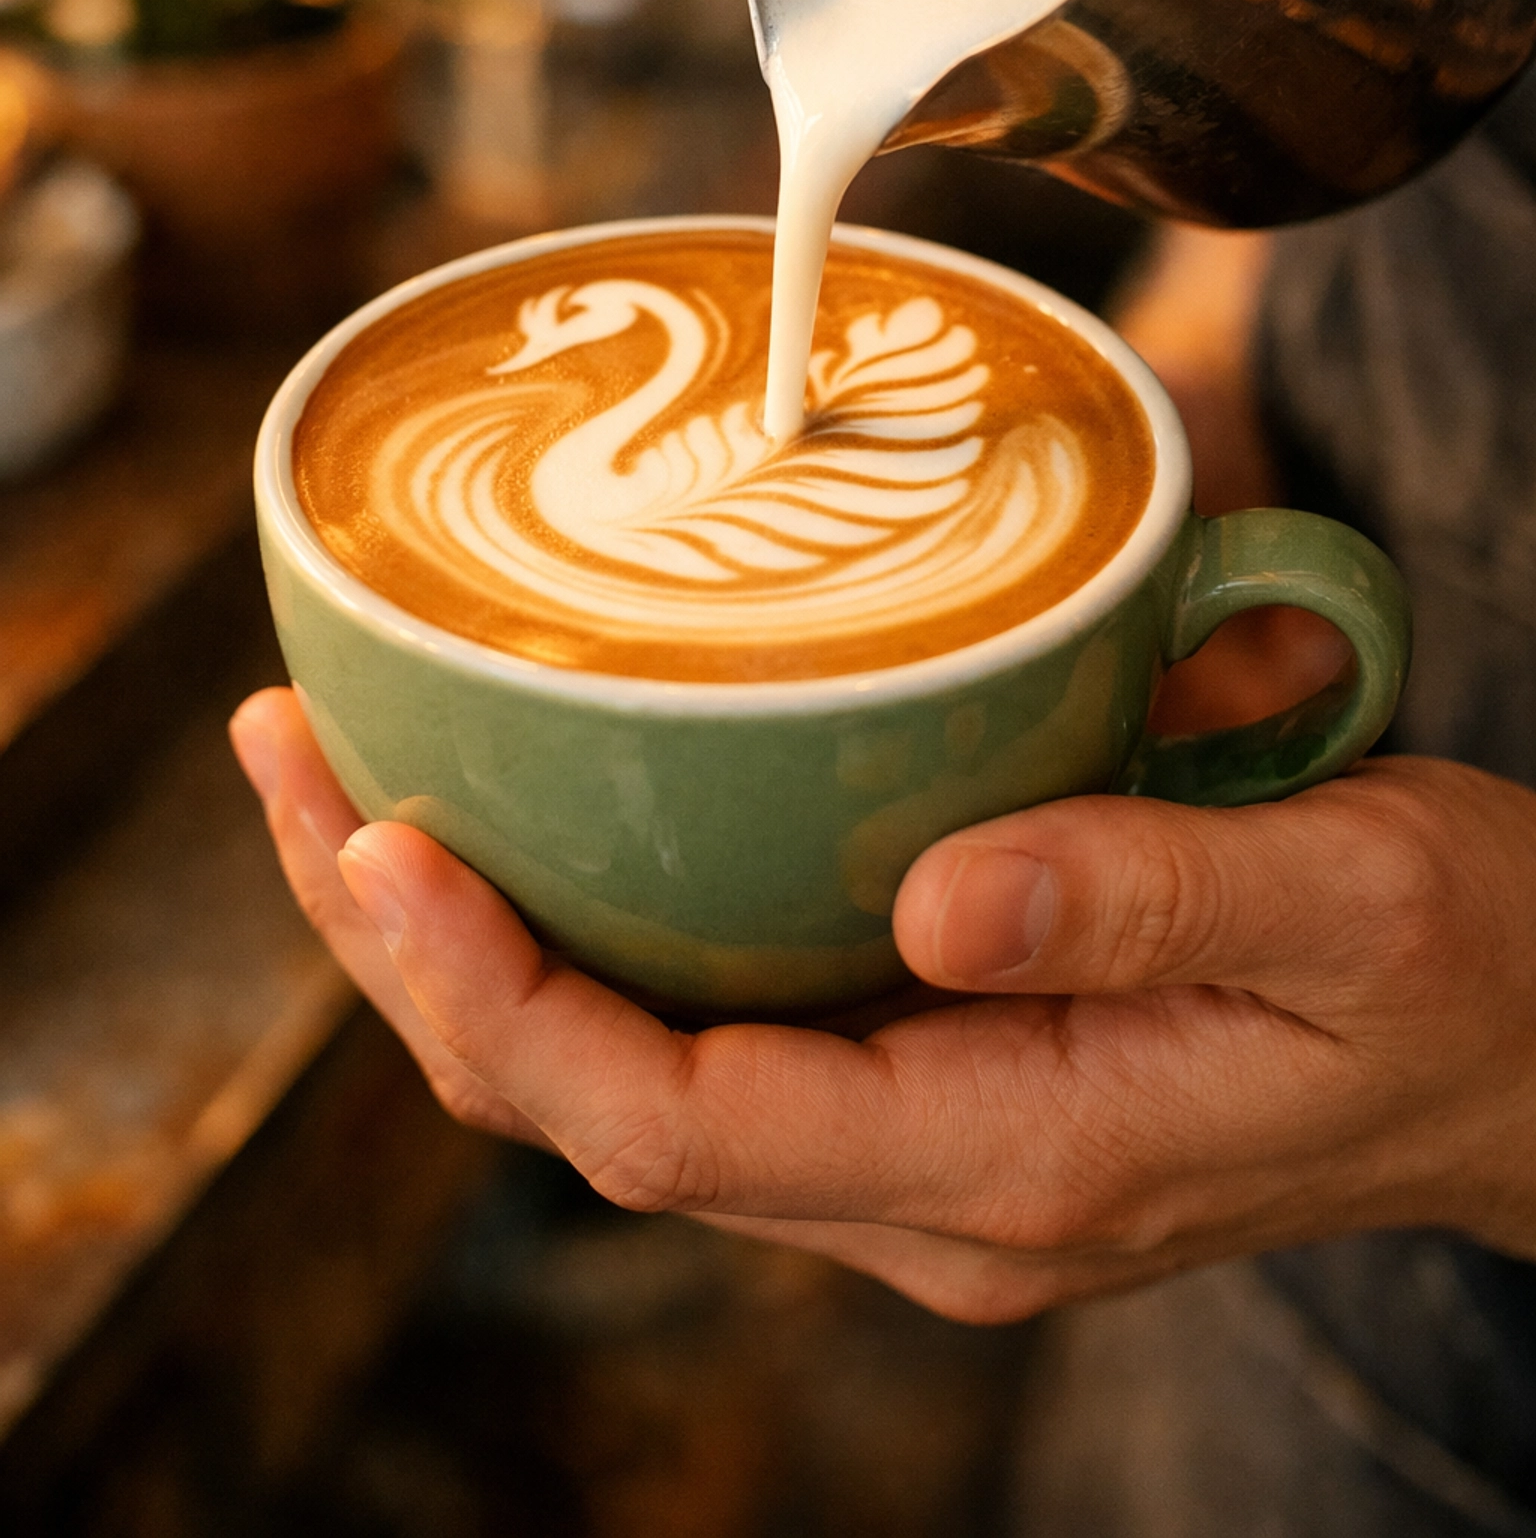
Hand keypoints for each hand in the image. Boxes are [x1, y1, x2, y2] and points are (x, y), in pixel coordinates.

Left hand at [231, 687, 1535, 1322]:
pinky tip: (515, 821)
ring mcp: (913, 1139)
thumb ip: (1160, 892)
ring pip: (614, 1072)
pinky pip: (692, 1029)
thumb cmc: (1457, 977)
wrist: (1523, 1053)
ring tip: (333, 768)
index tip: (376, 844)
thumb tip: (941, 884)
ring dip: (457, 939)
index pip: (679, 1123)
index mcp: (1016, 1154)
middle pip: (590, 1104)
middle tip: (287, 756)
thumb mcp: (1356, 901)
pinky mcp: (924, 1070)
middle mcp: (928, 1180)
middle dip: (406, 954)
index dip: (501, 1000)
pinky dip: (571, 932)